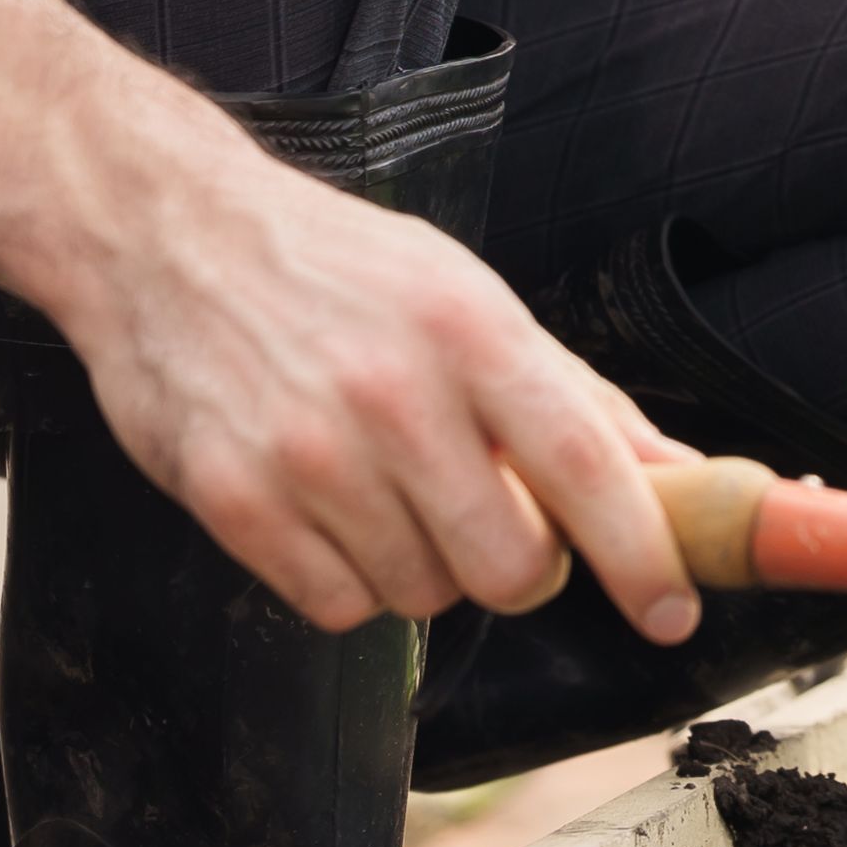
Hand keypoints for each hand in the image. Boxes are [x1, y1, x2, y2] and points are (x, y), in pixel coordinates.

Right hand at [66, 147, 702, 636]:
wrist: (169, 236)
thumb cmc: (336, 270)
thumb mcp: (469, 297)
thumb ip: (574, 395)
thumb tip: (677, 472)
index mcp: (472, 331)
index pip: (586, 468)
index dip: (641, 554)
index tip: (671, 611)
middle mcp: (394, 393)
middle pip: (509, 567)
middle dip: (520, 566)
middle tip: (495, 521)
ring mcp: (307, 452)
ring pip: (422, 598)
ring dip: (426, 567)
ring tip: (391, 490)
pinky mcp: (233, 499)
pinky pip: (336, 607)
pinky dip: (349, 581)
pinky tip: (331, 511)